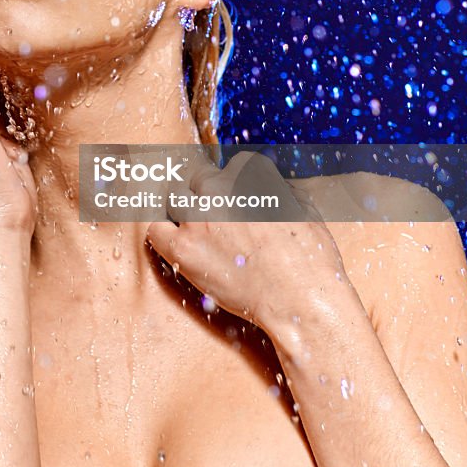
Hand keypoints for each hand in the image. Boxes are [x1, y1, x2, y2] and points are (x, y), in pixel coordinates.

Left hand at [145, 151, 348, 333]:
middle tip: (215, 216)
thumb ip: (282, 189)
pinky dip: (163, 233)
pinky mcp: (182, 249)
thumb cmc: (311, 260)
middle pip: (198, 176)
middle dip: (207, 192)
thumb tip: (273, 185)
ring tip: (196, 228)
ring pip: (174, 196)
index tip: (238, 200)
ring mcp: (197, 217)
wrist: (300, 302)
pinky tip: (175, 242)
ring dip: (184, 209)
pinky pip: (155, 229)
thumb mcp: (306, 209)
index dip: (236, 184)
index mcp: (250, 172)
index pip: (233, 164)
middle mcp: (219, 187)